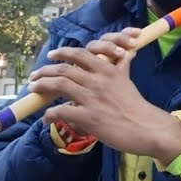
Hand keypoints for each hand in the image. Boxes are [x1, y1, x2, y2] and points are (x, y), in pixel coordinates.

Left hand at [29, 30, 180, 163]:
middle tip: (34, 76)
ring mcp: (91, 98)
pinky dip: (50, 114)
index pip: (80, 54)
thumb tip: (125, 55)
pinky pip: (61, 111)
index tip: (52, 56)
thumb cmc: (137, 106)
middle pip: (64, 69)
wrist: (146, 127)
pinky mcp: (88, 117)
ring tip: (33, 89)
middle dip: (45, 71)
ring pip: (59, 85)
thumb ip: (122, 67)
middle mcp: (97, 80)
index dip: (62, 53)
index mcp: (107, 70)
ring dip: (42, 86)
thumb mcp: (128, 80)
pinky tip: (46, 119)